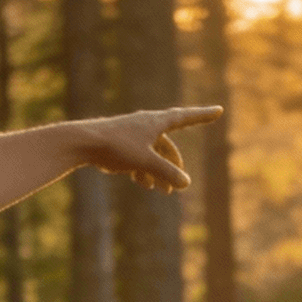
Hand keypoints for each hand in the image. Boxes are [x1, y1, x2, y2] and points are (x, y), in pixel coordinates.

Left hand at [68, 106, 220, 191]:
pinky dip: (144, 170)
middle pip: (168, 146)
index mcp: (156, 122)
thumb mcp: (145, 162)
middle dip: (173, 167)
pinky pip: (140, 156)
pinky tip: (141, 183)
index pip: (186, 117)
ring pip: (154, 154)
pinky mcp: (121, 143)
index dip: (203, 115)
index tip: (219, 110)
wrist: (82, 142)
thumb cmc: (115, 147)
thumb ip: (167, 173)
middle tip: (175, 187)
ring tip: (160, 191)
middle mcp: (146, 124)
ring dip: (159, 172)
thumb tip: (186, 183)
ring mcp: (133, 133)